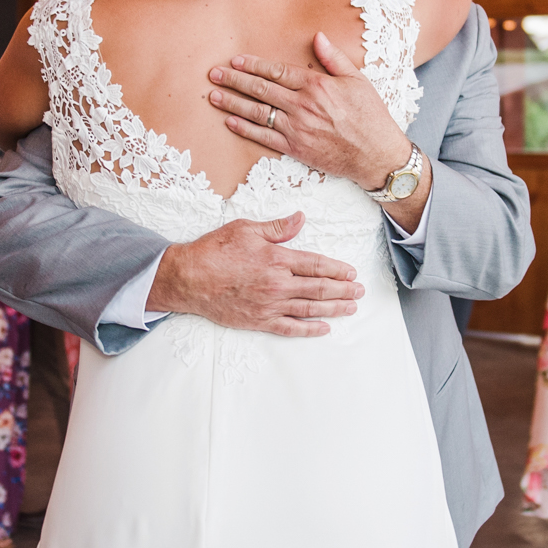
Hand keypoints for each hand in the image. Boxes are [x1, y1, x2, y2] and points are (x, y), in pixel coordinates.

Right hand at [148, 214, 365, 337]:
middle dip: (343, 290)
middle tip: (359, 291)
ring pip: (310, 308)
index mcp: (277, 259)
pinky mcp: (258, 320)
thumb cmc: (214, 250)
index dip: (337, 269)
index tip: (351, 272)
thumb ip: (278, 228)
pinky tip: (324, 328)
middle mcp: (277, 284)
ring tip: (351, 308)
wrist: (188, 279)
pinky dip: (309, 329)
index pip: (316, 265)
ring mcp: (269, 305)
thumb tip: (301, 219)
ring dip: (334, 309)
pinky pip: (290, 328)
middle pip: (319, 288)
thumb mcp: (246, 229)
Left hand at [208, 33, 407, 191]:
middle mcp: (303, 105)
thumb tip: (318, 37)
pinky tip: (230, 122)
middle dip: (235, 81)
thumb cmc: (370, 116)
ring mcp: (297, 128)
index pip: (277, 71)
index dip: (254, 65)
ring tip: (213, 96)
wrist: (376, 154)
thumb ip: (334, 58)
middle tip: (214, 75)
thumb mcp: (358, 80)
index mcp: (317, 85)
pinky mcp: (296, 148)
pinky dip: (245, 129)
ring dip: (233, 103)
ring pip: (258, 112)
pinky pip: (264, 137)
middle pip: (261, 90)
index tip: (236, 60)